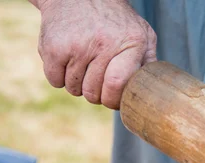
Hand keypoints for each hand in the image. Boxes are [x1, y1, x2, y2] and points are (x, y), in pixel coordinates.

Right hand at [35, 0, 156, 108]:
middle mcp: (104, 44)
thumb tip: (150, 90)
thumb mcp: (141, 33)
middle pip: (93, 93)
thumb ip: (148, 61)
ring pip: (74, 89)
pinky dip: (59, 77)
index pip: (117, 85)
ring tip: (82, 63)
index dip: (112, 99)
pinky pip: (55, 82)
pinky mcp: (54, 48)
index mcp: (131, 43)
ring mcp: (78, 46)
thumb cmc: (114, 21)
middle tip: (95, 77)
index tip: (111, 98)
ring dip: (77, 84)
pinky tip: (67, 59)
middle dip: (94, 93)